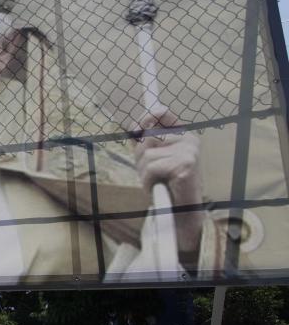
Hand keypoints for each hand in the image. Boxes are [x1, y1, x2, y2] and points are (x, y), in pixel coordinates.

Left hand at [134, 109, 203, 251]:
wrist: (182, 210)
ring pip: (147, 154)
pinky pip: (151, 168)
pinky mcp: (185, 164)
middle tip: (148, 173)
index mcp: (184, 136)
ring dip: (143, 172)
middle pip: (148, 138)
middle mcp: (189, 140)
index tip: (135, 130)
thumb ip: (146, 143)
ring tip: (154, 181)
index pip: (163, 113)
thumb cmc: (168, 184)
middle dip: (140, 157)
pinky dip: (148, 181)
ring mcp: (189, 151)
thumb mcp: (155, 160)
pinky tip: (157, 187)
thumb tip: (134, 129)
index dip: (146, 118)